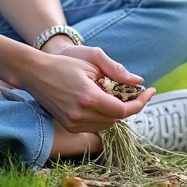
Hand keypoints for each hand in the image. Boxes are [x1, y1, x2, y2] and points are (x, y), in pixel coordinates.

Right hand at [20, 46, 153, 133]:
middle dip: (127, 105)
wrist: (35, 72)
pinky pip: (95, 125)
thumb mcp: (92, 59)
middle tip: (127, 90)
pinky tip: (98, 100)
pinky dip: (102, 115)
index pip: (123, 111)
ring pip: (107, 124)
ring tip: (108, 93)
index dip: (139, 103)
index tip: (150, 91)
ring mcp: (73, 123)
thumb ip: (117, 71)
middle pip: (117, 118)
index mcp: (88, 97)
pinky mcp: (69, 126)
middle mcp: (81, 114)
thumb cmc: (65, 62)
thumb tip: (137, 81)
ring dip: (114, 111)